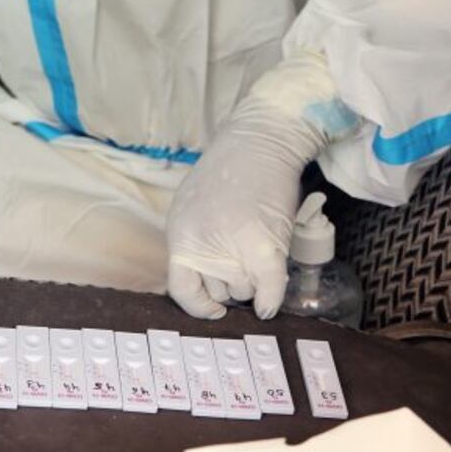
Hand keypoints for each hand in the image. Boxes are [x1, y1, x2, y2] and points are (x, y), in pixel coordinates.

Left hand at [166, 52, 353, 318]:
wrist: (259, 141)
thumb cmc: (229, 172)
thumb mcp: (191, 207)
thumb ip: (194, 241)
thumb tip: (206, 275)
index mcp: (180, 237)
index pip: (180, 290)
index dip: (198, 306)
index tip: (213, 310)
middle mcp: (201, 247)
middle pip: (219, 291)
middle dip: (232, 285)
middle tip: (245, 262)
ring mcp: (232, 248)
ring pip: (244, 289)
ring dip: (254, 282)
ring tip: (260, 252)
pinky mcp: (263, 246)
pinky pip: (267, 288)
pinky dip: (271, 300)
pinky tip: (270, 306)